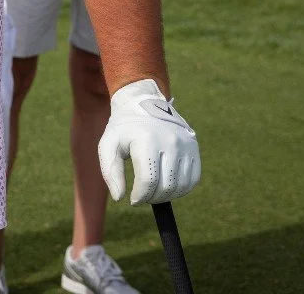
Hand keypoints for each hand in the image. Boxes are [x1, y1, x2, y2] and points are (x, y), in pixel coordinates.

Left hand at [98, 78, 200, 204]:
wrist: (144, 103)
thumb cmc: (124, 129)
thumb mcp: (109, 145)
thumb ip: (111, 172)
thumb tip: (120, 198)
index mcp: (147, 140)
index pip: (148, 180)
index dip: (140, 196)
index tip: (133, 200)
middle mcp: (170, 141)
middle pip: (165, 186)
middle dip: (152, 198)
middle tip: (142, 196)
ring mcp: (185, 144)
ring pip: (181, 186)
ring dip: (166, 196)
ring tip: (153, 192)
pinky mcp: (194, 147)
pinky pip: (193, 179)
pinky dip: (181, 189)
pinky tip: (167, 187)